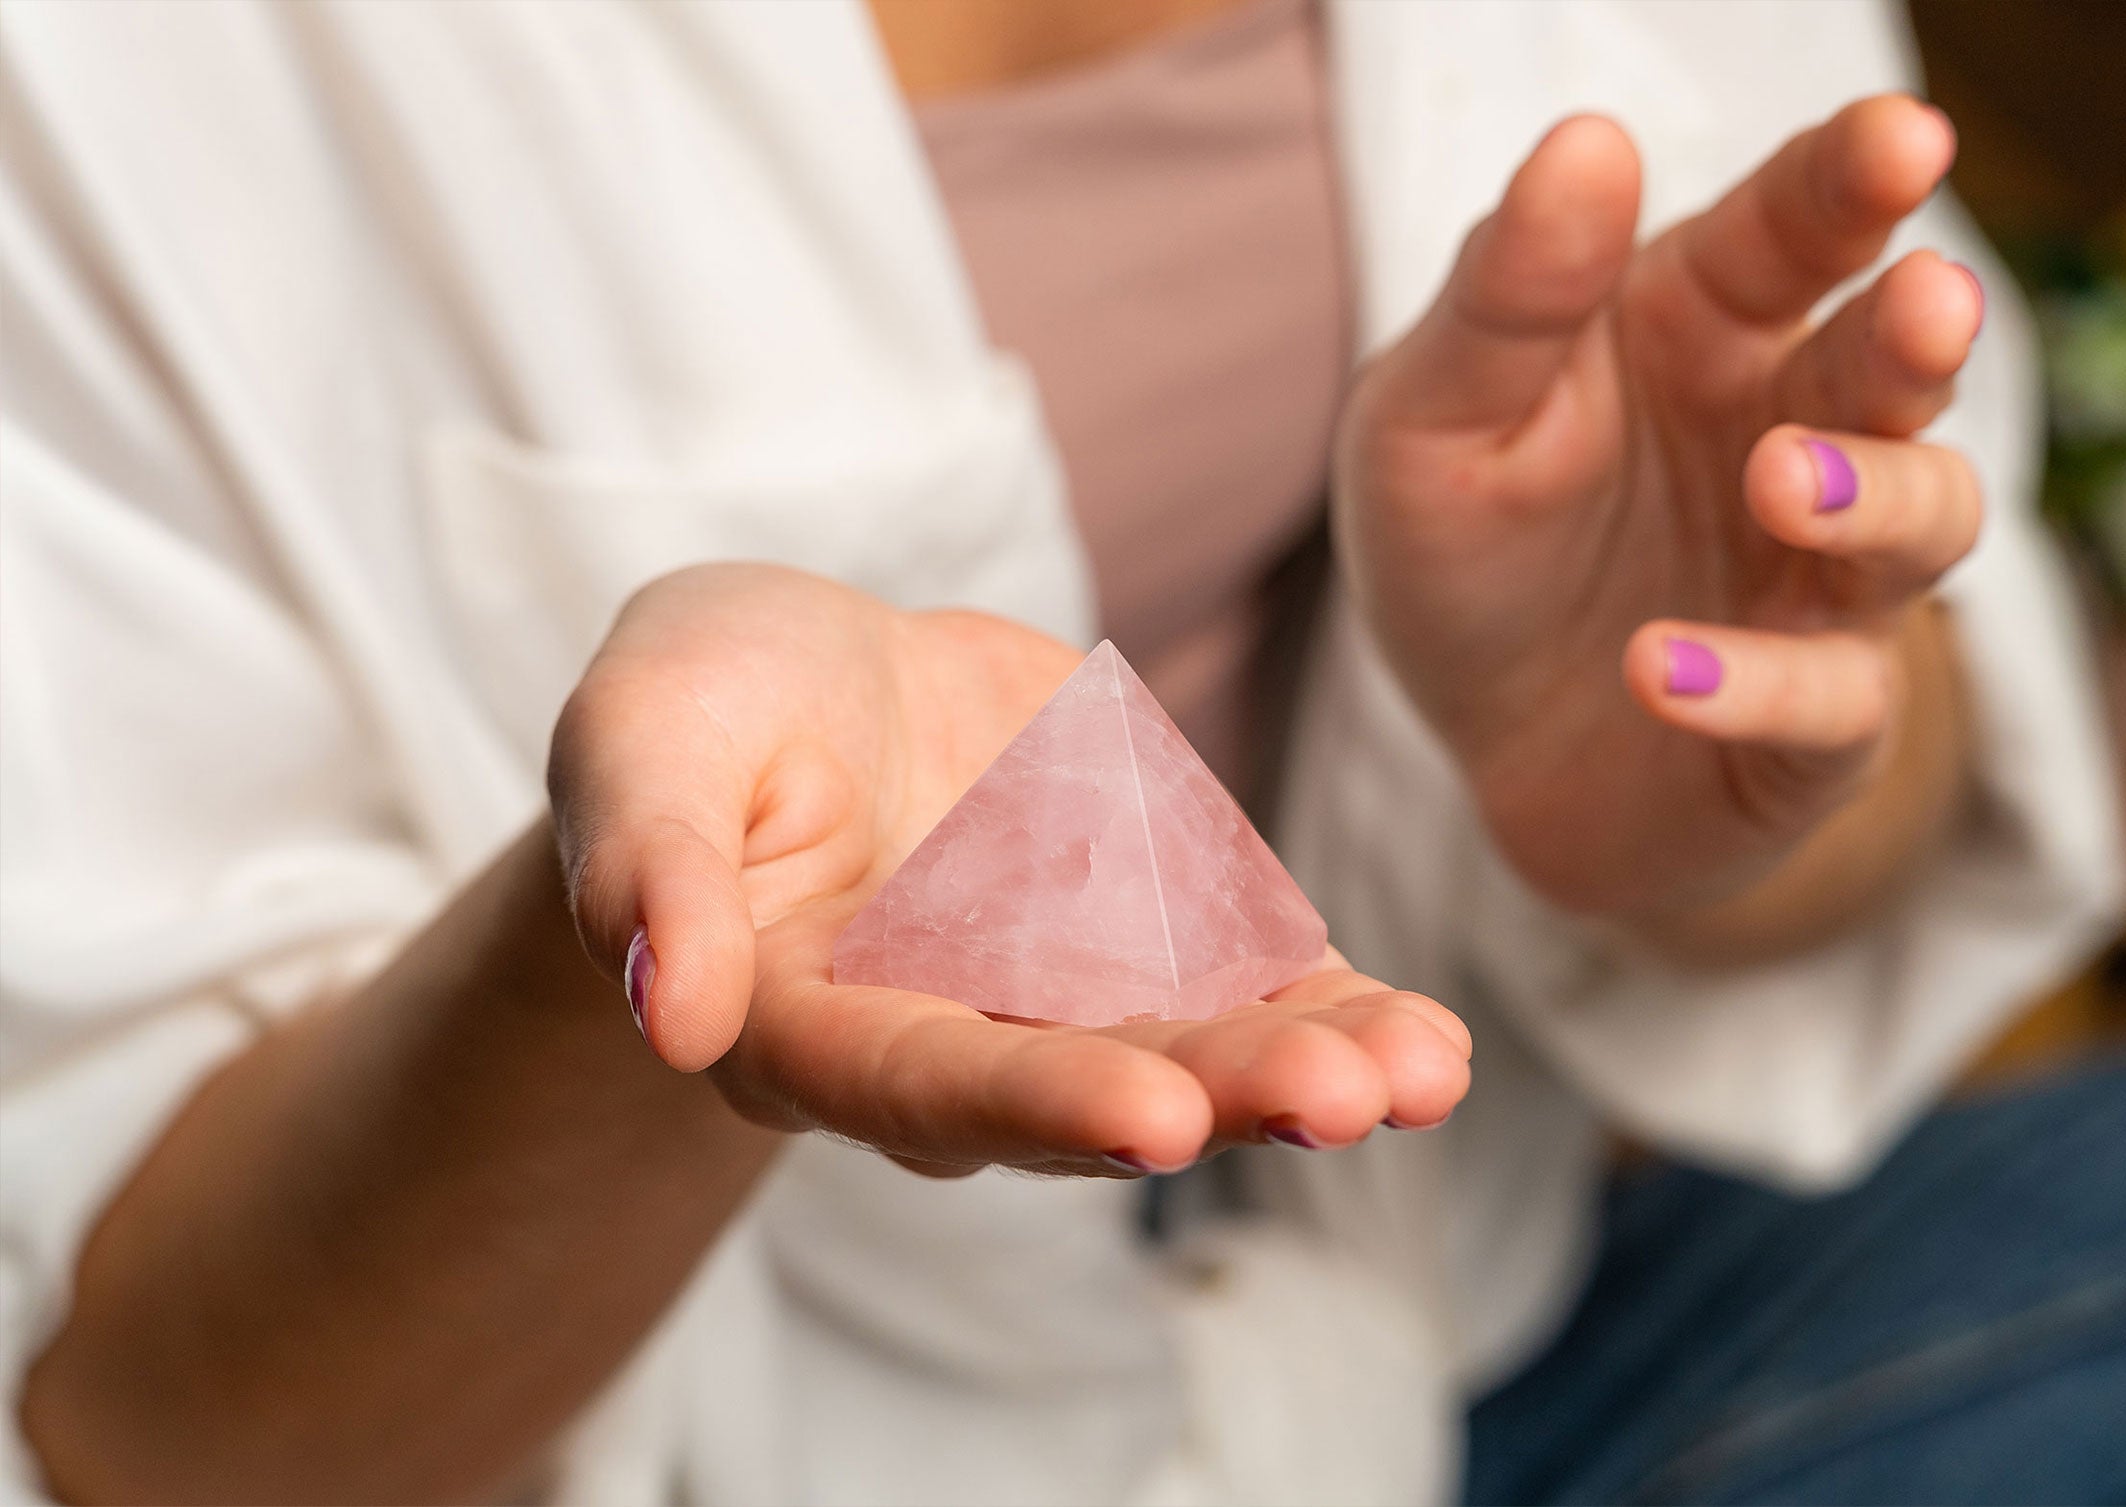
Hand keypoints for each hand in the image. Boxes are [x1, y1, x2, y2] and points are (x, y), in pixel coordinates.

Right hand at [548, 565, 1470, 1175]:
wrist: (815, 688)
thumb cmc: (709, 710)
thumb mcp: (645, 734)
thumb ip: (650, 862)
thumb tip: (669, 1009)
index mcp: (812, 1024)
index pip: (921, 1078)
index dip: (1032, 1099)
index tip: (1149, 1119)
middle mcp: (956, 1045)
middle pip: (1086, 1093)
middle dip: (1214, 1098)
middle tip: (1337, 1102)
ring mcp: (1068, 1001)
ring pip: (1195, 1057)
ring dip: (1309, 1074)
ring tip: (1421, 1075)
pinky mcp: (1156, 943)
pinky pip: (1259, 990)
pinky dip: (1342, 1016)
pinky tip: (1431, 1047)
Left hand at [1338, 95, 1983, 917]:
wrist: (1482, 753)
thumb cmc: (1470, 552)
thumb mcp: (1433, 418)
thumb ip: (1507, 296)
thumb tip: (1589, 139)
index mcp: (1706, 326)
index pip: (1797, 228)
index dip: (1854, 179)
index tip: (1904, 137)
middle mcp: (1793, 433)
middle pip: (1891, 367)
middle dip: (1917, 333)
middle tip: (1928, 303)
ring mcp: (1823, 583)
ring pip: (1922, 525)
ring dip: (1872, 499)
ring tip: (1779, 481)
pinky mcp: (1817, 727)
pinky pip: (1829, 705)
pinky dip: (1758, 688)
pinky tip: (1658, 670)